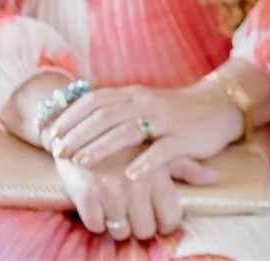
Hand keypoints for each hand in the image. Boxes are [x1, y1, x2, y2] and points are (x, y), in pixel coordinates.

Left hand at [47, 81, 241, 176]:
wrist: (217, 107)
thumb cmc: (174, 110)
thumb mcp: (143, 103)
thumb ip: (118, 108)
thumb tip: (81, 117)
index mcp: (133, 94)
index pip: (96, 100)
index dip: (72, 115)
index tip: (52, 131)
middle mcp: (145, 102)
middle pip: (105, 115)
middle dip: (78, 134)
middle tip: (59, 151)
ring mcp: (164, 119)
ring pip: (127, 131)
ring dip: (101, 147)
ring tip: (81, 163)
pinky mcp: (183, 137)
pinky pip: (163, 150)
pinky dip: (145, 162)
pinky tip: (129, 175)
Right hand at [55, 149, 214, 241]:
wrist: (78, 122)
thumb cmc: (123, 141)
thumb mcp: (157, 148)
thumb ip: (185, 166)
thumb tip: (213, 177)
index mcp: (156, 171)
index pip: (170, 217)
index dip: (164, 223)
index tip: (156, 219)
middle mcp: (135, 181)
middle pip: (145, 229)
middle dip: (140, 227)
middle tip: (133, 215)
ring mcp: (109, 187)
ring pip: (120, 231)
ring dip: (118, 226)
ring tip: (116, 210)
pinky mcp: (85, 192)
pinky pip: (96, 226)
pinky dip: (96, 221)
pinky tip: (98, 206)